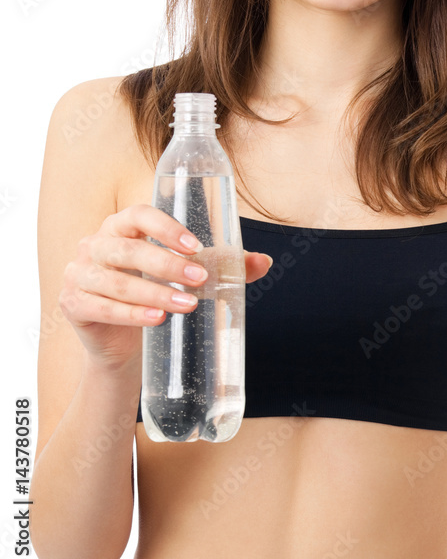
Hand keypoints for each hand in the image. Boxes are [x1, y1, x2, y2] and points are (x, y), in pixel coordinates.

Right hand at [59, 203, 271, 372]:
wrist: (124, 344)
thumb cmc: (156, 294)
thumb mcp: (186, 277)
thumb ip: (222, 267)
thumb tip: (263, 262)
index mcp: (122, 226)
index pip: (140, 214)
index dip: (166, 227)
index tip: (195, 246)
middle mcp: (96, 243)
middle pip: (129, 249)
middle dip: (167, 265)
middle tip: (200, 279)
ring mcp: (79, 273)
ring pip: (115, 280)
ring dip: (154, 292)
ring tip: (187, 305)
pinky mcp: (73, 303)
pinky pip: (101, 306)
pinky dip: (131, 314)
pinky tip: (156, 318)